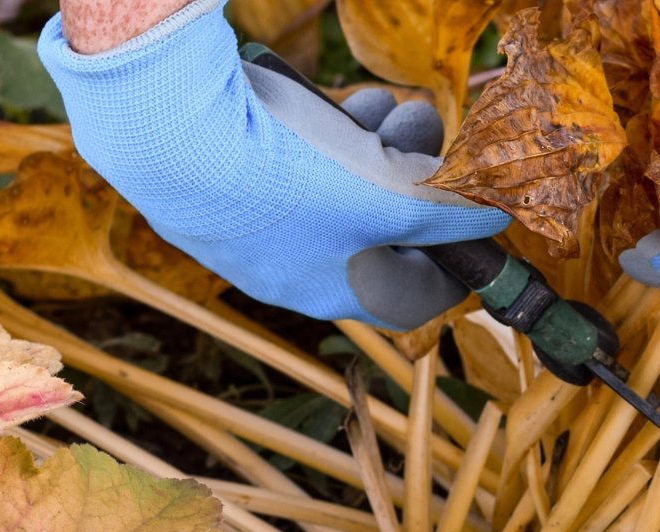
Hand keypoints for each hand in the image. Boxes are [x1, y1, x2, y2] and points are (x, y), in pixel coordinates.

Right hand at [39, 0, 508, 329]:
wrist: (167, 134)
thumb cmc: (286, 177)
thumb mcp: (391, 198)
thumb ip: (446, 214)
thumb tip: (492, 219)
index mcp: (335, 293)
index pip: (415, 300)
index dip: (454, 261)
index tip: (474, 218)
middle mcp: (294, 273)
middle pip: (382, 233)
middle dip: (413, 178)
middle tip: (423, 133)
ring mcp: (256, 230)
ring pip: (339, 190)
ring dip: (374, 146)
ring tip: (384, 106)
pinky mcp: (224, 184)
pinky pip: (293, 165)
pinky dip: (324, 135)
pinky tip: (332, 102)